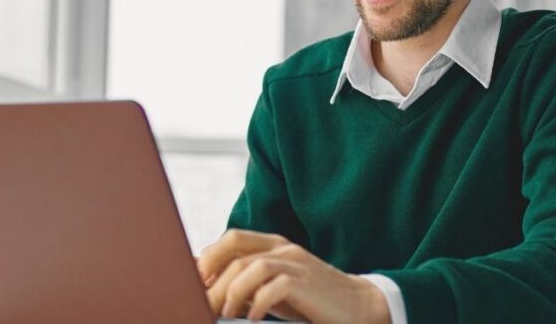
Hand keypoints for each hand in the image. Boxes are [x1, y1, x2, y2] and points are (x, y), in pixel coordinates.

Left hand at [196, 229, 390, 322]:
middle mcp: (284, 249)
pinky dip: (257, 303)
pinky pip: (273, 287)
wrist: (360, 307)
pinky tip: (252, 318)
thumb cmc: (313, 300)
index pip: (232, 239)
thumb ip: (250, 281)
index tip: (194, 282)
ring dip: (231, 292)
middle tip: (203, 303)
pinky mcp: (306, 282)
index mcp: (275, 245)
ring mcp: (296, 263)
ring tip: (225, 313)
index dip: (208, 257)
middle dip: (213, 280)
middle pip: (235, 253)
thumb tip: (210, 288)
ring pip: (250, 267)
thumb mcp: (277, 287)